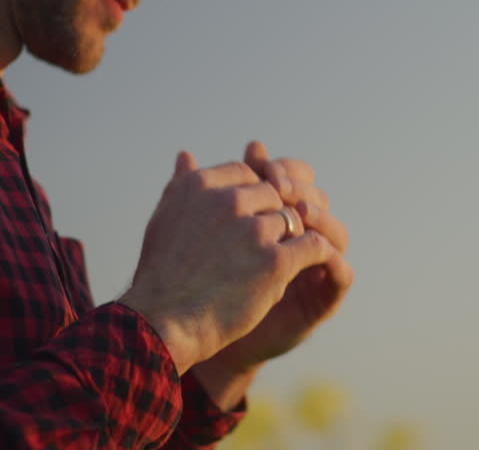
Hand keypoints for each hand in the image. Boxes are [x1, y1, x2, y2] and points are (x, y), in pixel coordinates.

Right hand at [119, 150, 340, 373]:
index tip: (251, 216)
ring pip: (293, 219)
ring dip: (292, 237)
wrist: (163, 324)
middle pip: (273, 194)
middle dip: (275, 215)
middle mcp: (229, 200)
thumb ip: (181, 183)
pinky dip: (317, 253)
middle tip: (272, 239)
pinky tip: (313, 265)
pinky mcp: (275, 261)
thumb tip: (186, 154)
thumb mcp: (164, 217)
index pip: (246, 173)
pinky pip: (312, 245)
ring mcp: (254, 230)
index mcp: (201, 185)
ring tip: (284, 258)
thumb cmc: (160, 275)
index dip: (254, 195)